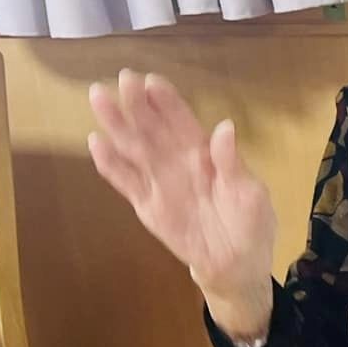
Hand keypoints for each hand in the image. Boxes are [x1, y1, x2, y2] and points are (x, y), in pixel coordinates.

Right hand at [87, 70, 276, 339]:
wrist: (235, 267)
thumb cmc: (251, 226)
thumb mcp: (252, 195)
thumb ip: (233, 164)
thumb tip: (224, 127)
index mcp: (207, 156)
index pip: (184, 123)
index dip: (169, 103)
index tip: (152, 81)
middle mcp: (179, 162)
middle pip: (154, 129)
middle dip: (138, 104)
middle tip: (121, 79)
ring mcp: (160, 182)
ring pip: (134, 148)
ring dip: (116, 125)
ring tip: (99, 98)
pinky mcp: (146, 205)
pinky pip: (126, 182)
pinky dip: (110, 164)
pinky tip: (95, 143)